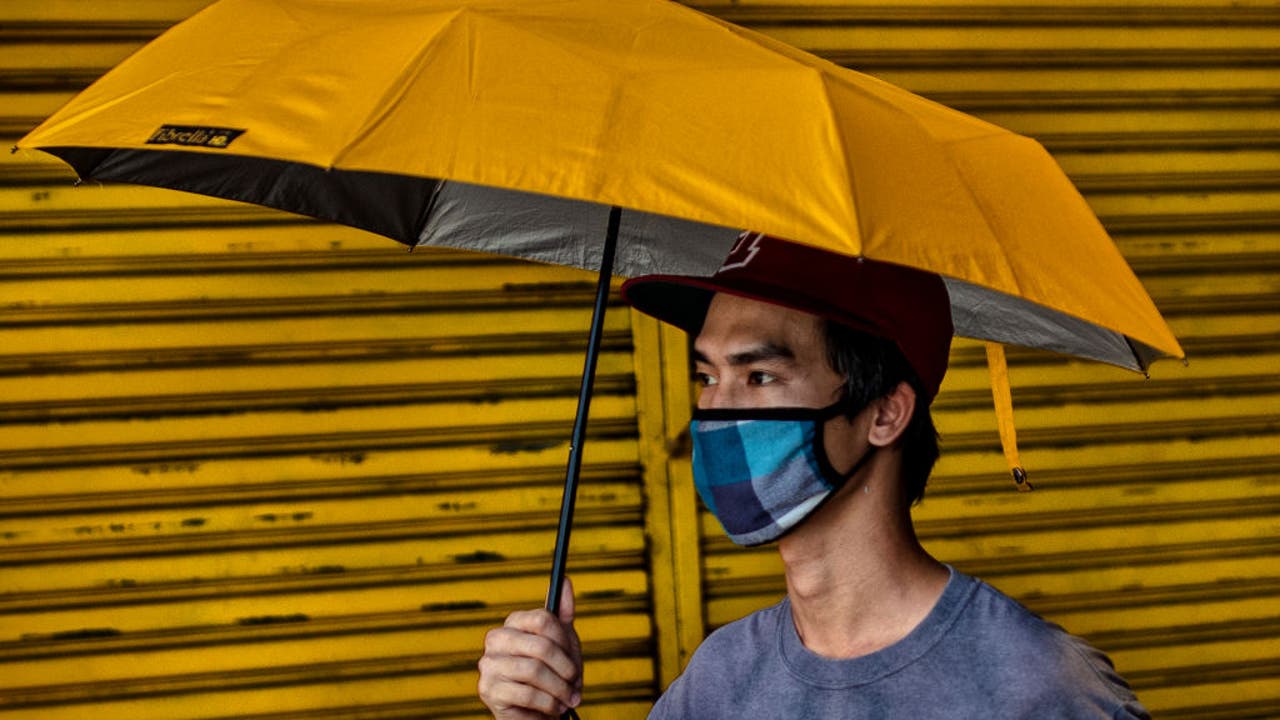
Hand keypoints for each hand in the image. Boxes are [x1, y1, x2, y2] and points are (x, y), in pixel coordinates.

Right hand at [478, 577, 582, 718]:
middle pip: (540, 646)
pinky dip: (547, 703)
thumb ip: (563, 612)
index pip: (543, 619)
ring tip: (567, 699)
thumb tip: (566, 579)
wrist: (533, 712)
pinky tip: (553, 707)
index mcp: (514, 622)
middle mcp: (496, 639)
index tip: (574, 660)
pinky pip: (526, 694)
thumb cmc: (549, 674)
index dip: (564, 642)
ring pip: (534, 671)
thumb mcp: (562, 643)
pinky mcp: (488, 690)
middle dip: (565, 668)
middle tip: (575, 683)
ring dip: (559, 689)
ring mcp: (488, 664)